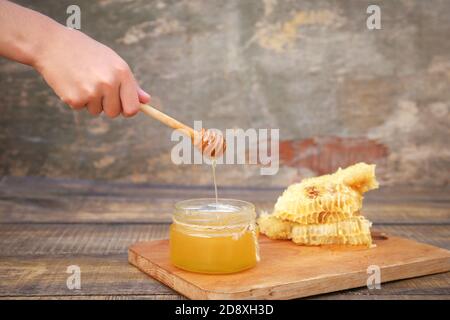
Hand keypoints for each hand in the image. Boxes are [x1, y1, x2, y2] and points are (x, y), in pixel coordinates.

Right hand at [33, 27, 149, 116]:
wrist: (52, 44)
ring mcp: (92, 92)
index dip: (128, 110)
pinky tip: (71, 82)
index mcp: (122, 72)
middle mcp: (109, 83)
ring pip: (97, 111)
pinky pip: (81, 108)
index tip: (122, 106)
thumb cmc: (86, 52)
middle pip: (115, 113)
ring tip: (82, 80)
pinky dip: (76, 99)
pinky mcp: (75, 99)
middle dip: (107, 106)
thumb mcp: (112, 62)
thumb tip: (146, 101)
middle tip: (96, 87)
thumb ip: (130, 84)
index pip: (133, 108)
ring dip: (90, 101)